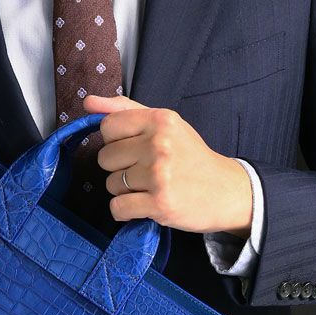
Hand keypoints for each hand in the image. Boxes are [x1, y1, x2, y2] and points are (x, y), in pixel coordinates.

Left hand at [83, 94, 252, 239]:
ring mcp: (159, 175)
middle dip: (120, 168)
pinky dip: (125, 212)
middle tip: (146, 171)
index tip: (134, 149)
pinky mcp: (159, 203)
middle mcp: (159, 144)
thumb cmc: (190, 158)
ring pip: (111, 184)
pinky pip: (118, 207)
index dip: (115, 141)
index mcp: (160, 119)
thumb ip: (126, 110)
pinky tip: (144, 206)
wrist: (226, 192)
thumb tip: (89, 102)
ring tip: (150, 188)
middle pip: (105, 158)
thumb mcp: (165, 125)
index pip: (107, 126)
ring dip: (125, 190)